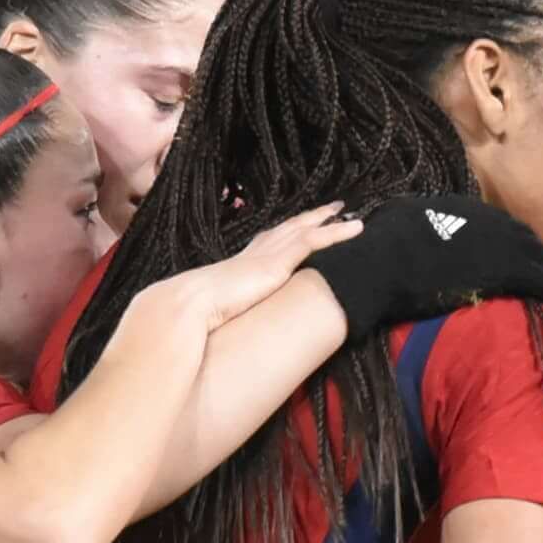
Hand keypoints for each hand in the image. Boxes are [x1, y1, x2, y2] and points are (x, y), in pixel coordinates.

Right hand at [128, 206, 360, 346]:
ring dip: (327, 220)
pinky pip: (314, 241)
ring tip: (349, 213)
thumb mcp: (211, 314)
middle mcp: (254, 255)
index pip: (267, 244)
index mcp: (238, 266)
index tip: (298, 226)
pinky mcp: (277, 263)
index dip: (285, 234)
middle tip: (331, 209)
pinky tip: (355, 229)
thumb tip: (219, 333)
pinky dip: (336, 233)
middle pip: (288, 230)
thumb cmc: (192, 317)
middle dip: (309, 218)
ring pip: (304, 230)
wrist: (187, 308)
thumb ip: (221, 315)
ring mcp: (266, 256)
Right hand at [308, 197, 542, 335]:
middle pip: (521, 236)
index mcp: (460, 207)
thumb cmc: (378, 246)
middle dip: (537, 254)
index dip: (513, 241)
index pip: (497, 223)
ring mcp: (493, 242)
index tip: (521, 254)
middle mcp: (482, 219)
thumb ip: (420, 219)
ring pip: (534, 255)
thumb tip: (415, 220)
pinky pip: (535, 276)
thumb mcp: (401, 218)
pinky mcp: (498, 268)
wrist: (378, 264)